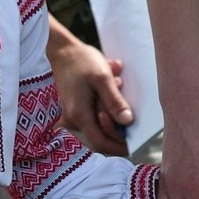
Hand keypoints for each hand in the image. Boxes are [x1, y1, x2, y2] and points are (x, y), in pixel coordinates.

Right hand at [48, 30, 132, 155]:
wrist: (63, 52)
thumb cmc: (82, 62)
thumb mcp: (102, 78)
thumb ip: (114, 101)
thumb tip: (127, 121)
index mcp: (79, 114)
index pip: (100, 143)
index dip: (119, 146)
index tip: (135, 143)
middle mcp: (73, 120)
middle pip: (100, 138)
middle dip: (119, 129)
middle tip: (132, 113)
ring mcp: (73, 116)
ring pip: (98, 128)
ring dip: (113, 116)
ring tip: (117, 87)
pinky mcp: (76, 111)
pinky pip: (94, 118)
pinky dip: (106, 109)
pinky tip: (111, 87)